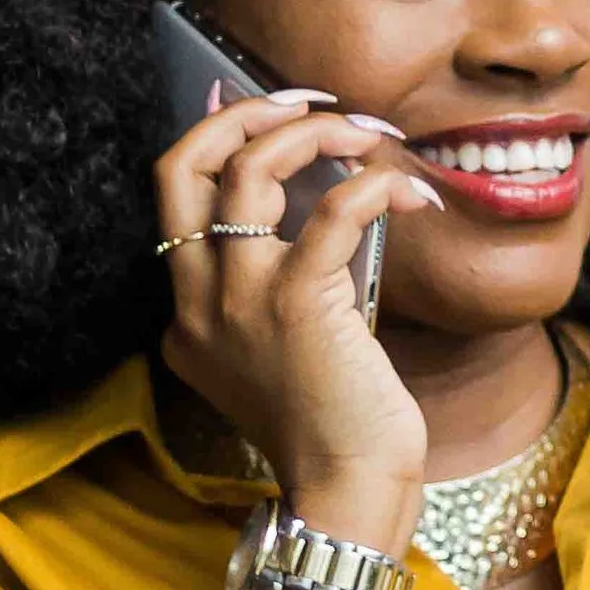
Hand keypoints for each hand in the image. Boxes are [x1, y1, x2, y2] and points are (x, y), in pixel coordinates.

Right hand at [156, 92, 439, 552]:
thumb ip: (280, 284)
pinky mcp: (299, 304)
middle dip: (242, 113)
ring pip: (251, 169)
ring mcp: (241, 300)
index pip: (176, 196)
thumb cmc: (332, 423)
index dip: (218, 137)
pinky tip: (413, 193)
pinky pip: (333, 210)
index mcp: (187, 315)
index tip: (264, 111)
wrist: (346, 489)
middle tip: (304, 100)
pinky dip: (377, 185)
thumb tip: (322, 197)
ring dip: (316, 132)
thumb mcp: (282, 350)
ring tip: (369, 133)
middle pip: (183, 165)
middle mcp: (198, 301)